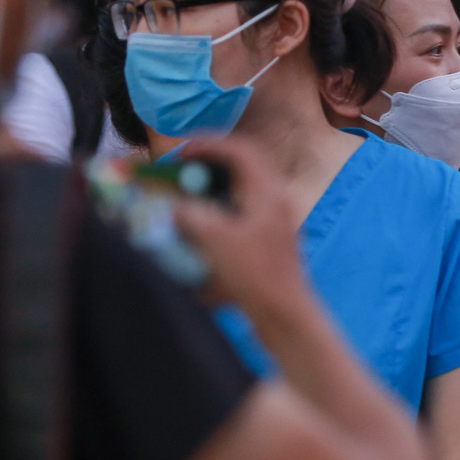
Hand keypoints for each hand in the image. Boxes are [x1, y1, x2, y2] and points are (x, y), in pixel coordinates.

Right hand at [169, 135, 306, 316]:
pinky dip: (221, 210)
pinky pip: (244, 212)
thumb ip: (190, 214)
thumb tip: (175, 205)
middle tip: (184, 168)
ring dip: (216, 186)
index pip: (240, 150)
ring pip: (244, 189)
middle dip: (211, 162)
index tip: (180, 152)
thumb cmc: (255, 275)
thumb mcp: (214, 239)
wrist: (284, 315)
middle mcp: (277, 200)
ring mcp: (276, 220)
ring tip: (190, 194)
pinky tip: (204, 226)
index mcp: (269, 191)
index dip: (208, 144)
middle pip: (244, 165)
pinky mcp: (271, 241)